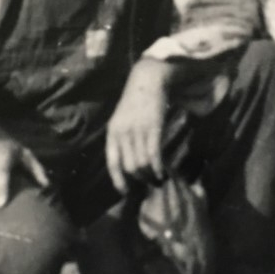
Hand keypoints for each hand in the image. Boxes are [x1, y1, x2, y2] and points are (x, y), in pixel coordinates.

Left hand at [105, 59, 172, 192]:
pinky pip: (154, 155)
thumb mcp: (121, 120)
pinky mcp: (153, 129)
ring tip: (157, 180)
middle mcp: (123, 134)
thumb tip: (128, 164)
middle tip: (147, 185)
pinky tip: (162, 173)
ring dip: (150, 176)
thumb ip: (122, 139)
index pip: (112, 163)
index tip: (126, 192)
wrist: (147, 81)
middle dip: (139, 181)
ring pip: (142, 164)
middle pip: (130, 168)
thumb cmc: (135, 102)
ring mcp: (138, 131)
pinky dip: (158, 168)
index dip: (118, 181)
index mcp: (112, 133)